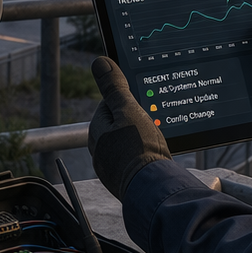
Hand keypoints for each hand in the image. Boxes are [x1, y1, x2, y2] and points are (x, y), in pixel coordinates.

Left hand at [88, 57, 170, 199]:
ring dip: (141, 142)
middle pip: (120, 125)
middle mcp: (99, 150)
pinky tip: (153, 160)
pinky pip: (134, 162)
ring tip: (154, 146)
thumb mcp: (128, 110)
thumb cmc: (140, 149)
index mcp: (97, 129)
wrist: (153, 189)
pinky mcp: (123, 181)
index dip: (129, 102)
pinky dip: (144, 158)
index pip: (111, 105)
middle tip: (151, 128)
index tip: (143, 107)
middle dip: (136, 124)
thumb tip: (100, 63)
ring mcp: (110, 167)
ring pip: (128, 144)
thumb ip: (114, 87)